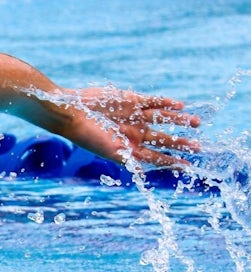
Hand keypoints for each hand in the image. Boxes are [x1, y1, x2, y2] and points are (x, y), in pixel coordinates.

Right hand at [63, 86, 200, 167]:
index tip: (187, 166)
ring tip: (196, 122)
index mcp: (129, 148)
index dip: (172, 162)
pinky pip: (153, 102)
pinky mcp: (130, 100)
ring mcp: (134, 116)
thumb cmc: (87, 136)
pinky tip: (179, 105)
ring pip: (163, 119)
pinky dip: (166, 103)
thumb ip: (127, 159)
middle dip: (180, 143)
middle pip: (163, 139)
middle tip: (198, 147)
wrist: (72, 112)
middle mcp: (134, 133)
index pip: (156, 157)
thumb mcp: (108, 151)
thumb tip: (142, 171)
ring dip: (179, 121)